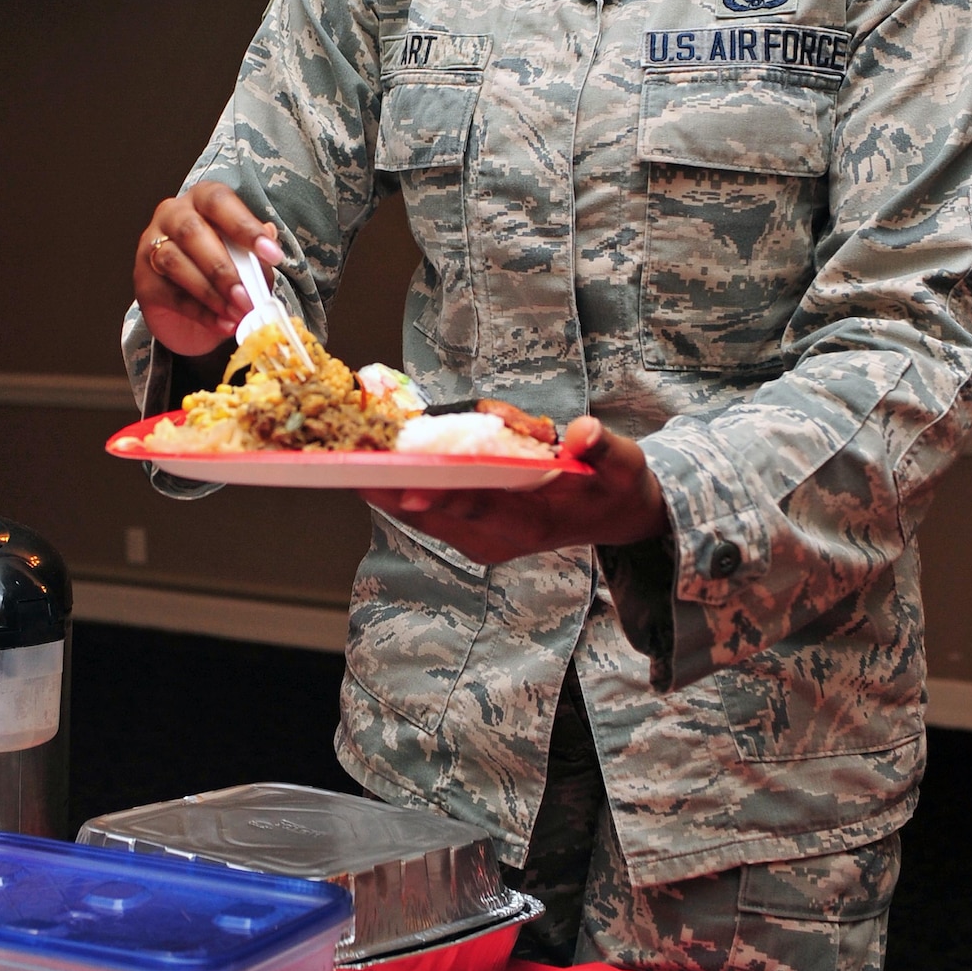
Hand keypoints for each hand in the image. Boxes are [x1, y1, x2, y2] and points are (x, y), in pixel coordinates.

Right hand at [133, 183, 282, 356]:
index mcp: (201, 200)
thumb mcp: (246, 259)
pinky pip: (170, 294)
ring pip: (175, 262)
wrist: (191, 309)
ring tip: (237, 312)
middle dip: (224, 268)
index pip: (219, 202)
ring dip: (211, 292)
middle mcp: (172, 215)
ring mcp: (151, 246)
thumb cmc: (222, 269)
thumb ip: (256, 251)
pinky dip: (201, 312)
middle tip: (248, 297)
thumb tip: (270, 236)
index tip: (273, 255)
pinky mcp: (144, 281)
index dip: (245, 227)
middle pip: (191, 232)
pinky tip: (223, 324)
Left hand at [357, 416, 667, 565]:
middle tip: (352, 466)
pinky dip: (400, 489)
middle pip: (436, 514)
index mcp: (533, 520)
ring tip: (348, 461)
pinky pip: (426, 511)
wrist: (614, 515)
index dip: (444, 498)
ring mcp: (481, 537)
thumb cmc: (615, 485)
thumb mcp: (623, 465)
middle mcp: (499, 536)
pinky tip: (374, 465)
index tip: (409, 488)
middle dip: (394, 490)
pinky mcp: (471, 531)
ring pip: (422, 515)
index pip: (481, 509)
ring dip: (388, 491)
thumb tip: (583, 432)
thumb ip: (602, 449)